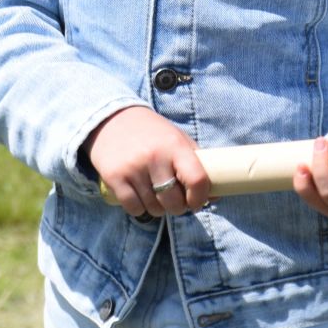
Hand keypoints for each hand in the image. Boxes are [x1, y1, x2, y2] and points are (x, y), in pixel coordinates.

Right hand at [85, 105, 212, 217]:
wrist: (111, 118)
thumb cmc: (151, 133)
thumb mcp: (177, 139)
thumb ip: (196, 164)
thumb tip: (216, 196)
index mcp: (175, 146)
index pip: (197, 180)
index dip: (200, 198)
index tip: (197, 202)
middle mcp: (154, 157)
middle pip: (174, 202)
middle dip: (177, 207)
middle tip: (174, 201)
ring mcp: (133, 168)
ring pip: (153, 208)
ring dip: (157, 208)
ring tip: (154, 195)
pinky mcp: (114, 177)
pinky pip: (133, 208)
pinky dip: (139, 208)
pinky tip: (139, 197)